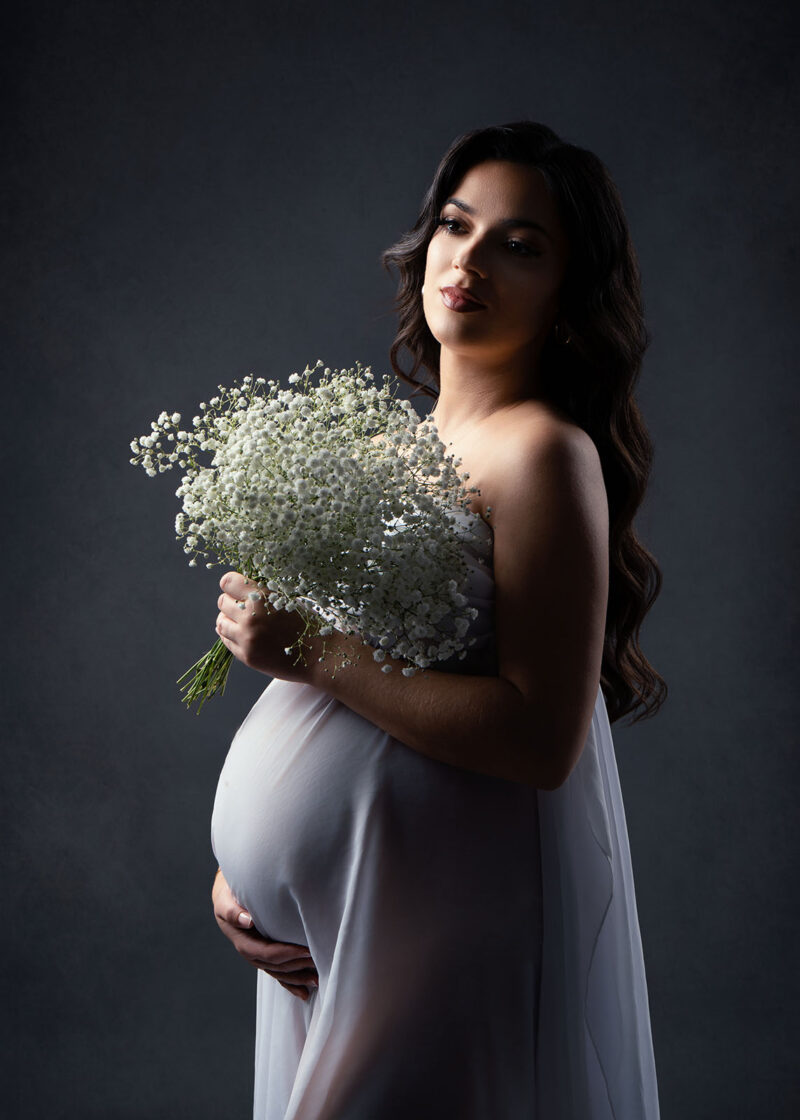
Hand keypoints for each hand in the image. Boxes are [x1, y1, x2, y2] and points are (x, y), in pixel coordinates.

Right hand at [212, 869, 317, 1000]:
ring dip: (298, 978)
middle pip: (277, 966)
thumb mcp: (225, 901)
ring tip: (317, 980)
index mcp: (243, 942)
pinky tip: (304, 992)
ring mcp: (259, 957)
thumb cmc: (228, 897)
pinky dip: (291, 983)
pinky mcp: (266, 956)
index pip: (267, 953)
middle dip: (297, 967)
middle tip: (319, 962)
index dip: (287, 954)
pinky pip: (279, 974)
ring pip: (280, 973)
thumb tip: (247, 920)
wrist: (228, 898)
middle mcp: (252, 953)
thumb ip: (233, 911)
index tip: (305, 951)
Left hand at [215, 571, 314, 680]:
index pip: (228, 582)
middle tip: (243, 608)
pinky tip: (244, 635)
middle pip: (222, 602)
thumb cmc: (307, 625)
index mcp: (262, 597)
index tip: (237, 588)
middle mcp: (251, 617)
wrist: (320, 655)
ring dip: (229, 620)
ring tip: (242, 623)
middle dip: (231, 602)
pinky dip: (231, 636)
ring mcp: (247, 638)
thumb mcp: (286, 600)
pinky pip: (226, 641)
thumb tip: (239, 587)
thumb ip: (262, 594)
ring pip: (220, 622)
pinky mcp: (246, 656)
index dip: (232, 584)